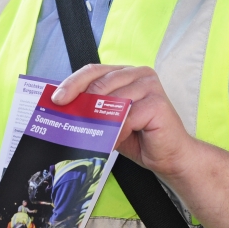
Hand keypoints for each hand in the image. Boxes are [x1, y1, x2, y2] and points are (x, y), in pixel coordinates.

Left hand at [52, 64, 195, 178]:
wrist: (170, 156)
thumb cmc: (140, 137)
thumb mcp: (109, 120)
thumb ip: (92, 109)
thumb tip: (63, 108)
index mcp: (125, 73)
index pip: (93, 71)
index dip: (72, 83)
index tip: (57, 99)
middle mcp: (139, 74)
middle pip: (100, 81)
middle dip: (80, 101)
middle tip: (66, 117)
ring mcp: (150, 86)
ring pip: (112, 99)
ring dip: (98, 120)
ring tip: (88, 135)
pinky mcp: (157, 103)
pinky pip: (127, 116)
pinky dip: (115, 131)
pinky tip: (111, 141)